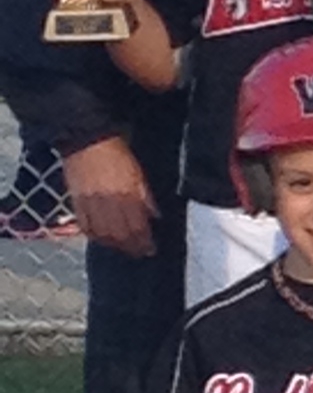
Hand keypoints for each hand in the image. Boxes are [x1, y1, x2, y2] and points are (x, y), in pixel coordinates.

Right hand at [62, 134, 154, 255]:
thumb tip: (156, 216)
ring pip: (102, 235)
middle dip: (131, 247)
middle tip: (138, 252)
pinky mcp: (76, 202)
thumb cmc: (117, 154)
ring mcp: (91, 205)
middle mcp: (109, 204)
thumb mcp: (138, 174)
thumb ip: (146, 197)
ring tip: (122, 247)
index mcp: (127, 197)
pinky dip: (94, 236)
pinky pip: (85, 226)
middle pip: (120, 236)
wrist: (87, 140)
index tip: (150, 249)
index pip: (138, 228)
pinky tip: (102, 238)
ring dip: (114, 245)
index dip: (145, 242)